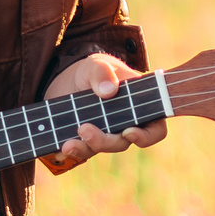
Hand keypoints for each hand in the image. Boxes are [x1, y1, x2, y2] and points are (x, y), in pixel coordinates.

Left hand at [40, 53, 167, 173]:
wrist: (68, 78)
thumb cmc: (94, 69)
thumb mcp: (97, 64)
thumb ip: (103, 72)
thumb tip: (109, 90)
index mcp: (140, 106)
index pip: (155, 129)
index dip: (146, 136)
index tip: (129, 132)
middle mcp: (126, 124)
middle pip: (123, 143)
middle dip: (104, 141)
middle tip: (84, 129)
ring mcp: (105, 133)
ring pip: (100, 149)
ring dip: (84, 147)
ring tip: (68, 143)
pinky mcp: (86, 140)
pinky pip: (81, 150)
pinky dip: (70, 151)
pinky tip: (59, 147)